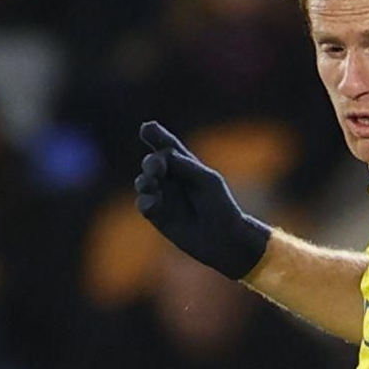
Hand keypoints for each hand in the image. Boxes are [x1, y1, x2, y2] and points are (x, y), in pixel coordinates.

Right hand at [135, 121, 270, 279]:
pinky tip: (153, 203)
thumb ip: (186, 166)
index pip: (167, 145)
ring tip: (151, 184)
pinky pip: (144, 204)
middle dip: (151, 163)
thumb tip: (161, 156)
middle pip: (152, 162)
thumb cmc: (221, 206)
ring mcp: (162, 195)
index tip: (147, 129)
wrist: (225, 239)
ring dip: (144, 181)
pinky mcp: (157, 214)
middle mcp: (171, 177)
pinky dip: (146, 202)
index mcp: (184, 164)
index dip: (156, 136)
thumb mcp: (208, 181)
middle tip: (156, 168)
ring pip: (143, 181)